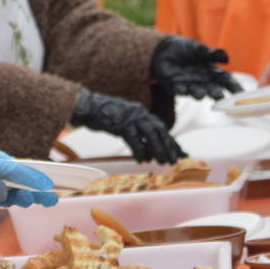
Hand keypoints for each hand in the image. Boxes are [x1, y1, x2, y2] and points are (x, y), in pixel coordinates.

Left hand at [0, 137, 58, 222]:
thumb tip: (0, 191)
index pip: (5, 161)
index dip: (28, 172)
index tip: (47, 181)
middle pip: (5, 176)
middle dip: (28, 185)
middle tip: (49, 195)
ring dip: (20, 196)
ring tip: (42, 202)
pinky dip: (3, 203)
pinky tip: (18, 204)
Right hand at [71, 88, 185, 163]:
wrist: (88, 106)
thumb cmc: (106, 117)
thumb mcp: (126, 121)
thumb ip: (138, 131)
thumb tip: (151, 150)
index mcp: (142, 112)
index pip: (161, 128)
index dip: (172, 142)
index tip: (181, 154)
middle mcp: (139, 113)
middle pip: (159, 130)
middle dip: (168, 146)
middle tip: (174, 161)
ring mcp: (130, 117)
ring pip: (150, 134)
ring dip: (158, 149)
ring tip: (162, 162)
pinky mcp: (120, 123)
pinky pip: (134, 139)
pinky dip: (140, 150)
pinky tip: (142, 160)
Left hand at [150, 36, 239, 99]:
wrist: (165, 49)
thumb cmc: (187, 50)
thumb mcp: (200, 49)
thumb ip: (212, 54)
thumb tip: (226, 58)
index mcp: (212, 73)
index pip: (226, 82)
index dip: (234, 88)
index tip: (240, 94)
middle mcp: (203, 83)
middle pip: (213, 90)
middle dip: (216, 94)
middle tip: (219, 96)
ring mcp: (189, 85)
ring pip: (196, 92)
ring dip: (198, 94)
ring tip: (201, 94)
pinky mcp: (174, 86)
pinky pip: (178, 90)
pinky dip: (180, 90)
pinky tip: (182, 89)